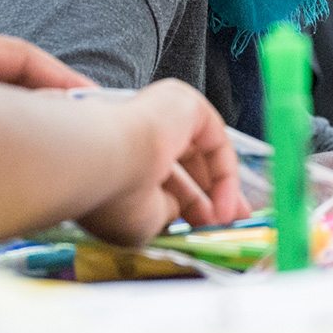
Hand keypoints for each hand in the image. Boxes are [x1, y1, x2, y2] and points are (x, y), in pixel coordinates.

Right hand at [74, 79, 247, 244]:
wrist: (102, 159)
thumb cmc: (113, 195)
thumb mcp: (143, 221)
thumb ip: (166, 214)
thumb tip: (182, 212)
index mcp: (123, 159)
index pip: (163, 181)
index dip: (187, 207)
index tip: (205, 231)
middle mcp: (140, 133)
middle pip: (187, 163)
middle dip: (209, 195)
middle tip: (228, 223)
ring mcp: (160, 113)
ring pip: (201, 151)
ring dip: (219, 188)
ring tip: (230, 219)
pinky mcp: (181, 101)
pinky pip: (212, 138)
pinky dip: (224, 173)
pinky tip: (226, 204)